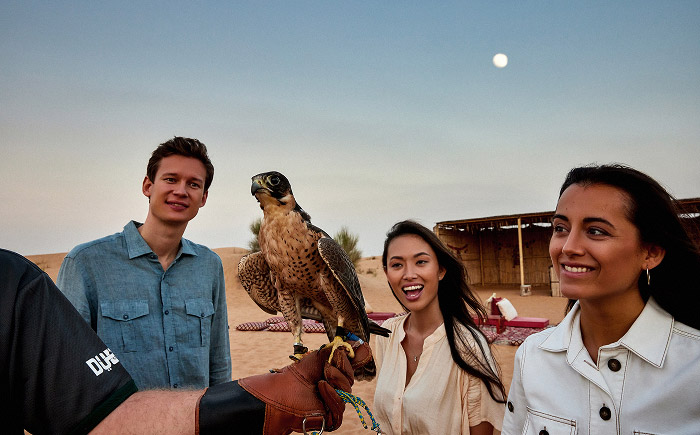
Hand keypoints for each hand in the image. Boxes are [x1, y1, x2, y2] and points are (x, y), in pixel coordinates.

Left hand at [238, 340, 371, 433]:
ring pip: (347, 393)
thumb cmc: (298, 374)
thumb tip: (365, 346)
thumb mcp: (321, 356)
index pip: (350, 370)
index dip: (350, 361)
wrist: (283, 390)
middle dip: (342, 370)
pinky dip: (332, 395)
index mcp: (334, 376)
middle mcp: (335, 390)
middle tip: (328, 365)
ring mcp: (333, 405)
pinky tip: (322, 387)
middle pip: (351, 380)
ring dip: (336, 381)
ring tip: (323, 377)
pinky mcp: (331, 418)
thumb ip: (342, 351)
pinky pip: (340, 407)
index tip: (348, 351)